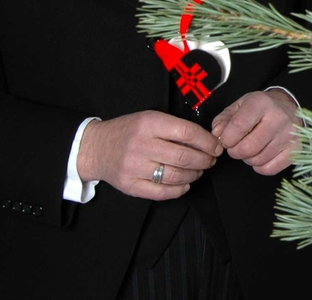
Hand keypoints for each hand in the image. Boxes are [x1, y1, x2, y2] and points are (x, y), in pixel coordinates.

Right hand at [76, 111, 221, 200]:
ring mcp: (134, 167)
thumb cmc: (129, 131)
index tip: (216, 147)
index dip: (207, 142)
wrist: (95, 147)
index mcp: (149, 124)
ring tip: (198, 171)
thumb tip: (207, 140)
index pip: (187, 133)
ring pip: (175, 176)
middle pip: (184, 157)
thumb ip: (175, 127)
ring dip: (194, 175)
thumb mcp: (150, 118)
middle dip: (204, 160)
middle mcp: (142, 145)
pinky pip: (162, 192)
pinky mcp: (130, 185)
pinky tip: (184, 183)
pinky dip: (179, 190)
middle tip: (210, 160)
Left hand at [211, 90, 299, 175]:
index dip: (226, 139)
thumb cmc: (261, 107)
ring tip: (250, 148)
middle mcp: (278, 117)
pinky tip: (260, 156)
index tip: (225, 140)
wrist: (288, 106)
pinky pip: (270, 168)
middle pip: (248, 148)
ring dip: (248, 159)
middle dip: (235, 152)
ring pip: (258, 160)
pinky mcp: (296, 148)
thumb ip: (223, 119)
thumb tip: (217, 134)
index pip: (238, 127)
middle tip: (236, 147)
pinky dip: (260, 167)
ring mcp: (289, 134)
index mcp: (261, 103)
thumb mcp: (239, 106)